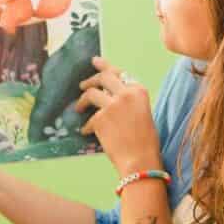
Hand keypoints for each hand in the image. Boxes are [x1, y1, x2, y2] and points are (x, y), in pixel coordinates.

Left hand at [76, 57, 162, 176]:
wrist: (140, 161)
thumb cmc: (145, 142)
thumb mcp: (143, 113)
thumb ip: (129, 101)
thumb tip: (110, 96)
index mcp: (139, 91)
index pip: (120, 73)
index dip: (107, 68)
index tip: (96, 63)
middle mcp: (125, 93)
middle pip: (104, 77)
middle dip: (91, 79)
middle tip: (82, 84)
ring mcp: (111, 105)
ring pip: (91, 93)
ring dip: (82, 100)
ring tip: (78, 107)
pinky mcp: (100, 119)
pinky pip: (89, 119)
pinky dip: (87, 126)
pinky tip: (87, 132)